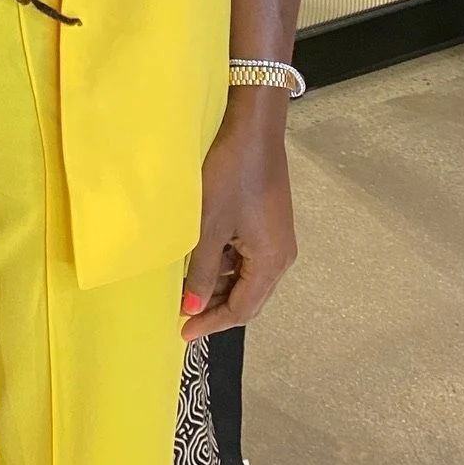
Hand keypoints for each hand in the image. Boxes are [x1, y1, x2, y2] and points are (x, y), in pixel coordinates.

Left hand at [181, 90, 296, 342]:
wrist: (253, 131)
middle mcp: (281, 257)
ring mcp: (277, 239)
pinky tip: (201, 258)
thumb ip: (201, 270)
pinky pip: (246, 256)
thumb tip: (193, 306)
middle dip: (215, 307)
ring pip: (246, 276)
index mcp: (271, 263)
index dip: (211, 322)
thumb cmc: (230, 178)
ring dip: (218, 284)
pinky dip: (224, 263)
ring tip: (185, 287)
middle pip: (248, 296)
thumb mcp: (209, 227)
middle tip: (182, 315)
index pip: (242, 309)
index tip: (183, 333)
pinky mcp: (269, 223)